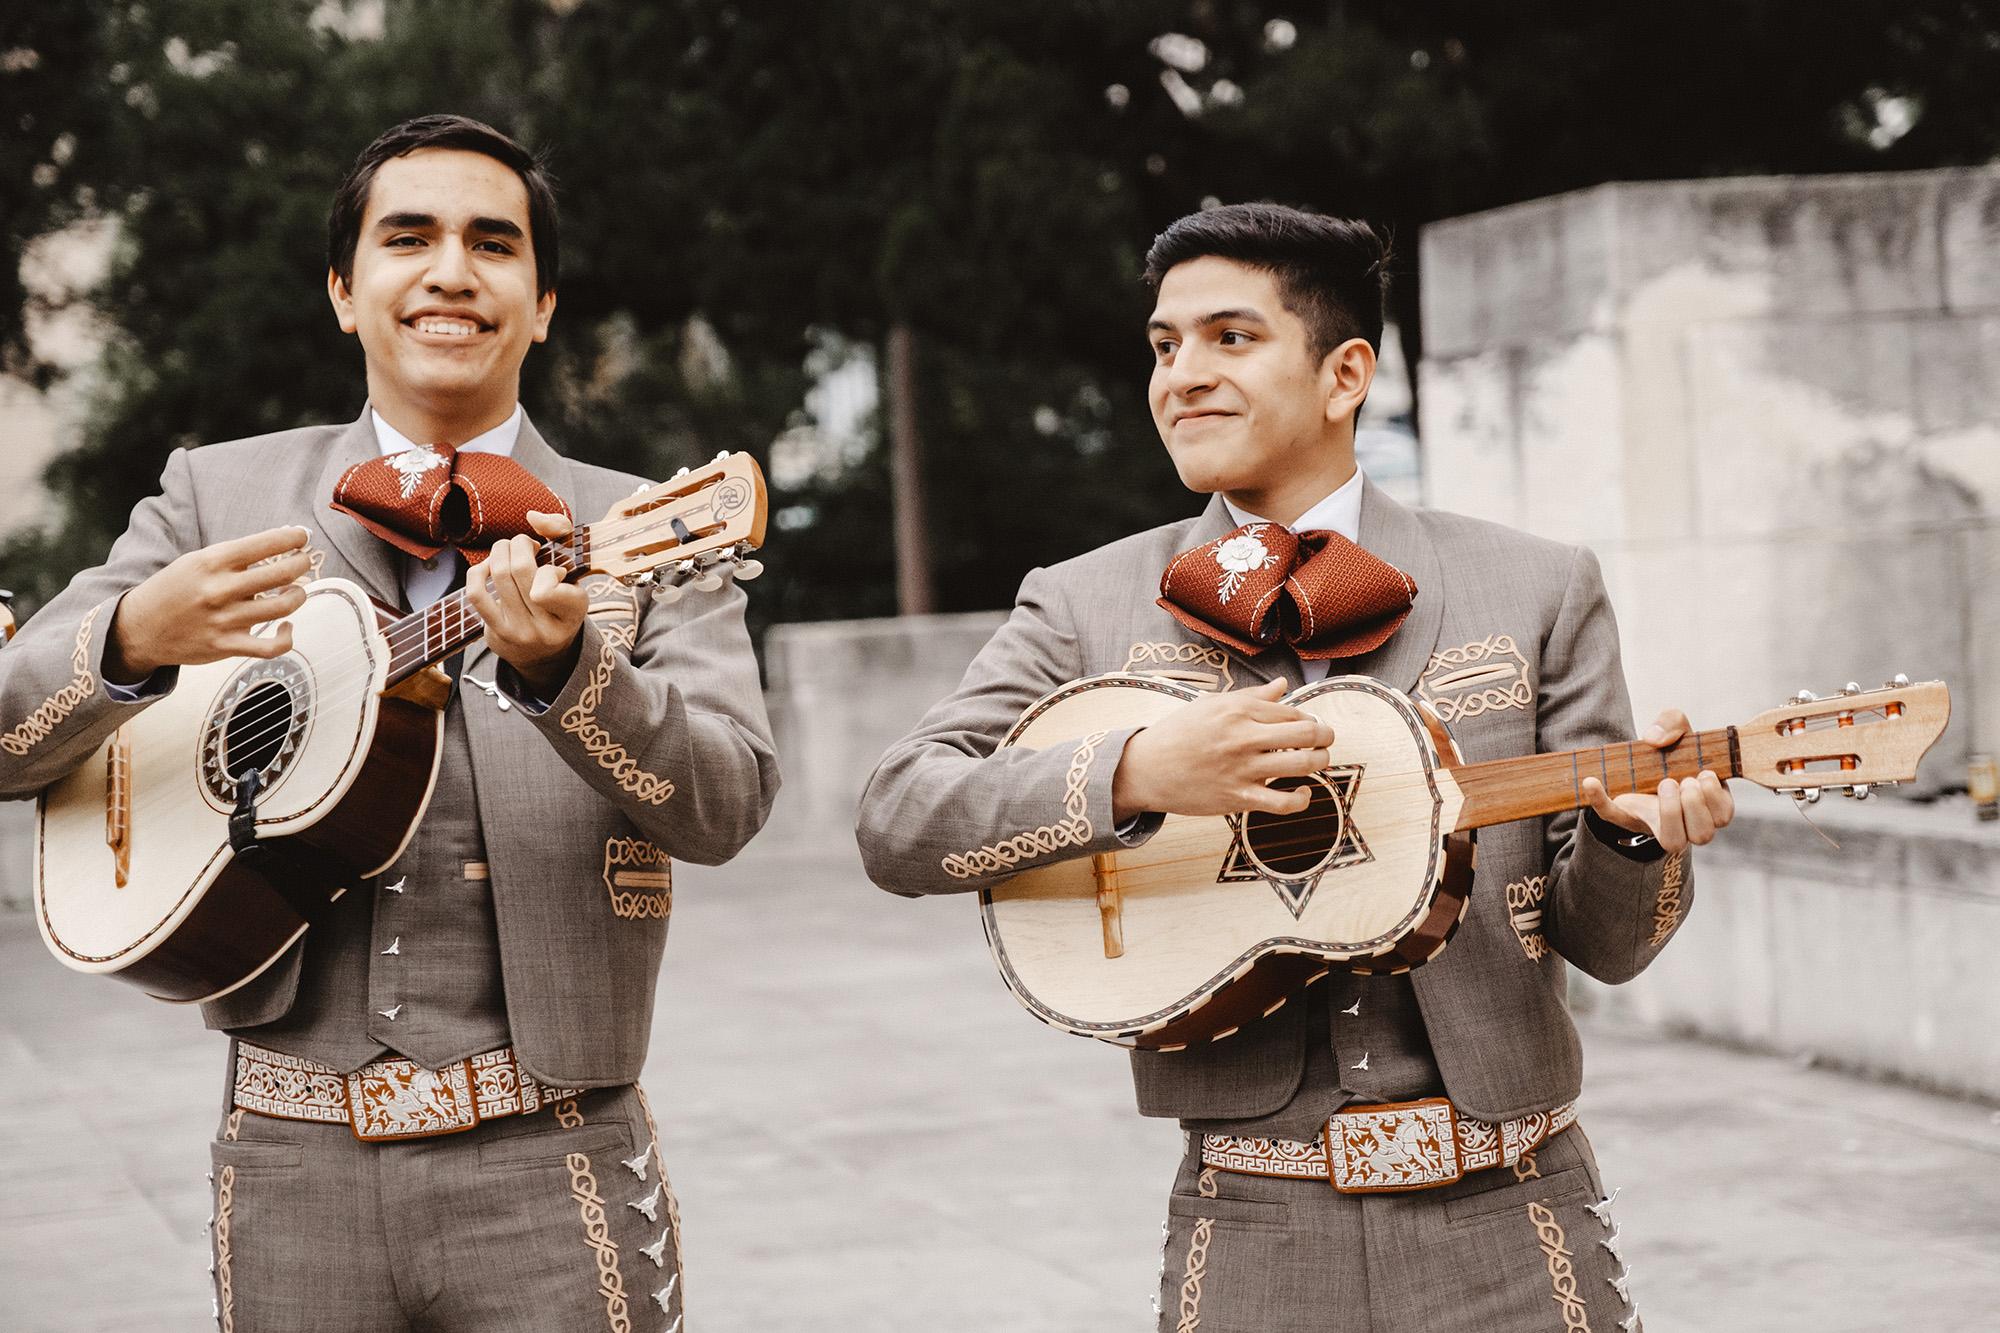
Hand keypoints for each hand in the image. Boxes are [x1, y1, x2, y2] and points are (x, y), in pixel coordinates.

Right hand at [106, 526, 311, 682]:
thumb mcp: (197, 562)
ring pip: (283, 607)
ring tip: (295, 590)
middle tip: (303, 561)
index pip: (264, 544)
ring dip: (298, 596)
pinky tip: (286, 626)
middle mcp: (220, 589)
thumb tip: (280, 543)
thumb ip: (234, 557)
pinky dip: (287, 637)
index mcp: (211, 562)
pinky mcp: (227, 646)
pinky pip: (271, 647)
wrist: (140, 628)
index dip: (292, 538)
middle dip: (301, 563)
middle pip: (282, 573)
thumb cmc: (175, 590)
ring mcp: (225, 620)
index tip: (302, 537)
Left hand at [466, 509, 586, 695]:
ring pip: (498, 575)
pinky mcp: (496, 633)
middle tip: (524, 546)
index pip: (549, 584)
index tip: (554, 569)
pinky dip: (479, 571)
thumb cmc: (559, 600)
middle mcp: (547, 627)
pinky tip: (488, 568)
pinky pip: (477, 593)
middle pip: (520, 568)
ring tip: (507, 552)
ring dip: (500, 551)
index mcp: (574, 610)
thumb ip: (562, 534)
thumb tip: (532, 516)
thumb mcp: (573, 571)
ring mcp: (519, 633)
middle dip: (518, 544)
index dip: (548, 566)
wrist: (546, 653)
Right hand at [1112, 678, 1333, 821]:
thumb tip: (1282, 685)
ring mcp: (1242, 768)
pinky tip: (1303, 793)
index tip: (1307, 725)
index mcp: (1238, 710)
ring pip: (1303, 765)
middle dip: (1325, 736)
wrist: (1146, 769)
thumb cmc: (1179, 734)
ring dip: (1320, 762)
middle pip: (1307, 734)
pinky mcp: (1238, 798)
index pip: (1293, 712)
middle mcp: (1244, 737)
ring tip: (1318, 761)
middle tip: (1325, 740)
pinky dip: (1302, 799)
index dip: (1308, 719)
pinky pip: (1283, 803)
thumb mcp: (1212, 705)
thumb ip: (1252, 696)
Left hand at [1582, 708, 1735, 853]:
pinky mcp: (1624, 817)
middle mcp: (1687, 821)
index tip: (1703, 774)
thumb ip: (1672, 723)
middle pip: (1703, 834)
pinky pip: (1610, 816)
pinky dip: (1599, 799)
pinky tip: (1591, 782)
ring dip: (1671, 814)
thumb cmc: (1668, 752)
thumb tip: (1654, 738)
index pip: (1723, 816)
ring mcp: (1656, 824)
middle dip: (1695, 806)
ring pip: (1674, 842)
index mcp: (1706, 802)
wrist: (1639, 763)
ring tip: (1664, 784)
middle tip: (1680, 781)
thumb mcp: (1675, 729)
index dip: (1716, 799)